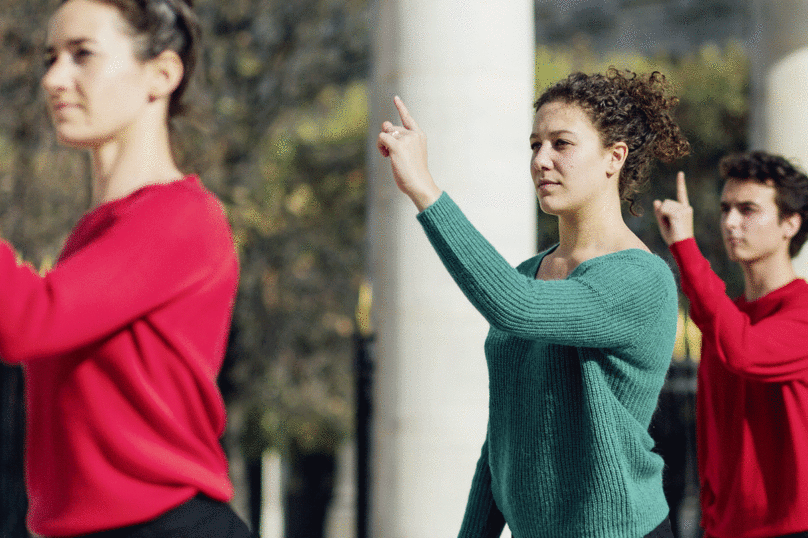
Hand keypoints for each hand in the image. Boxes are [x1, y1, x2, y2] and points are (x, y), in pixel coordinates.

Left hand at [376, 96, 441, 210]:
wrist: (419, 184)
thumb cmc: (412, 172)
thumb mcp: (408, 153)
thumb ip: (398, 139)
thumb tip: (385, 123)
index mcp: (419, 135)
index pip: (408, 118)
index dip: (401, 107)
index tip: (395, 98)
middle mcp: (413, 134)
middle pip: (391, 128)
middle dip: (387, 139)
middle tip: (392, 154)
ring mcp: (406, 139)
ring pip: (385, 132)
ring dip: (383, 144)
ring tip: (389, 156)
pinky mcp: (398, 146)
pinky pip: (381, 137)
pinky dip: (380, 146)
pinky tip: (385, 156)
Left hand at [653, 171, 694, 245]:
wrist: (682, 246)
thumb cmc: (673, 237)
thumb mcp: (664, 223)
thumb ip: (660, 212)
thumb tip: (656, 200)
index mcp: (684, 209)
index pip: (681, 194)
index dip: (680, 183)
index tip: (680, 173)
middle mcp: (686, 208)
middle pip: (665, 203)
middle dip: (662, 213)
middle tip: (670, 226)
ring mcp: (684, 210)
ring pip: (664, 206)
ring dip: (663, 216)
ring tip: (672, 226)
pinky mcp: (680, 213)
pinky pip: (664, 210)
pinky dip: (663, 217)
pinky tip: (672, 224)